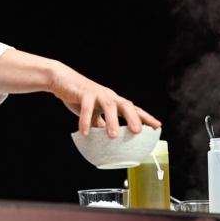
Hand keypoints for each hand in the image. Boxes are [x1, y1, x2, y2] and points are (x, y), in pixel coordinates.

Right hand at [0, 49, 161, 137]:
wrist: (61, 80)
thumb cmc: (79, 97)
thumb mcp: (93, 113)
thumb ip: (100, 124)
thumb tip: (105, 140)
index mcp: (113, 101)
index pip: (133, 109)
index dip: (146, 117)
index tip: (157, 127)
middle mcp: (108, 96)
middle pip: (126, 105)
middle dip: (134, 118)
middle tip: (138, 132)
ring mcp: (97, 93)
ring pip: (109, 105)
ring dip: (112, 120)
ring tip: (113, 136)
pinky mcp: (84, 92)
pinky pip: (86, 107)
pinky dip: (86, 120)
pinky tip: (85, 132)